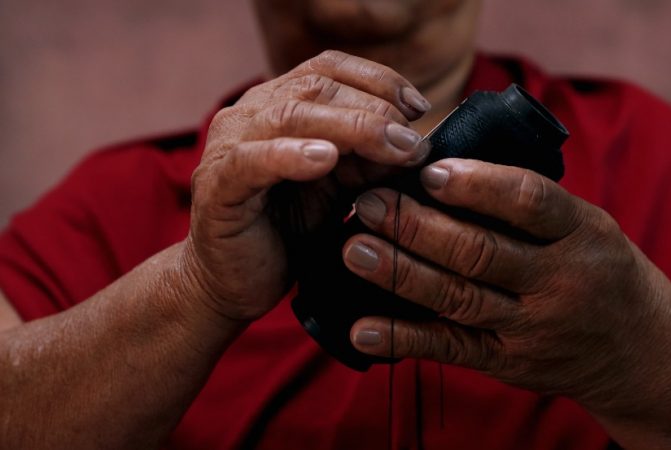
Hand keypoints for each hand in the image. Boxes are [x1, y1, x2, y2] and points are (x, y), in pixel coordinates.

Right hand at [183, 50, 430, 321]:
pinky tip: (325, 159)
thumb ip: (368, 161)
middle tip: (414, 141)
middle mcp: (250, 113)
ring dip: (350, 128)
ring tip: (390, 146)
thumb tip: (417, 144)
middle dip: (374, 109)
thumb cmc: (288, 232)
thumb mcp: (339, 189)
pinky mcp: (216, 185)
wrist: (235, 284)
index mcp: (277, 104)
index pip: (328, 68)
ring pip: (290, 115)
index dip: (378, 79)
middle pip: (315, 86)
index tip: (420, 108)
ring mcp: (227, 145)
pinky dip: (291, 155)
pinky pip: (251, 160)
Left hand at [344, 158, 670, 413]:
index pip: (531, 202)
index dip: (478, 185)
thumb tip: (446, 166)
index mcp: (583, 234)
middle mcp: (560, 282)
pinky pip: (453, 350)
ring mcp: (533, 328)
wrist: (642, 353)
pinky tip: (362, 328)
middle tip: (368, 202)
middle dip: (418, 226)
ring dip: (401, 274)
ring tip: (355, 249)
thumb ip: (532, 204)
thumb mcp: (588, 227)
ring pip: (459, 299)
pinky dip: (405, 339)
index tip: (429, 169)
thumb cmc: (602, 271)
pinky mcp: (510, 364)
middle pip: (481, 252)